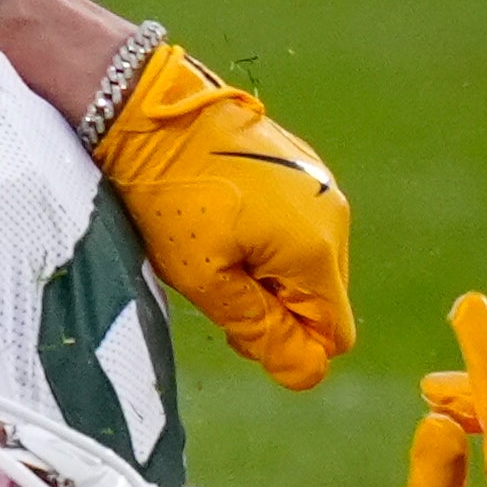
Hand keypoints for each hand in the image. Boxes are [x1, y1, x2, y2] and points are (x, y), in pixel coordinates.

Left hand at [90, 38, 354, 390]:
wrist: (150, 113)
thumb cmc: (171, 198)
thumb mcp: (205, 278)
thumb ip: (262, 329)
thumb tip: (308, 373)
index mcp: (317, 249)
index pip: (335, 333)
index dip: (293, 344)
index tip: (240, 327)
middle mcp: (334, 215)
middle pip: (322, 297)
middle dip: (277, 307)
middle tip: (215, 286)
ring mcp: (320, 184)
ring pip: (307, 261)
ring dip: (268, 270)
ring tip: (212, 245)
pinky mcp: (301, 164)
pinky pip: (298, 223)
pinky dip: (266, 236)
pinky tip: (221, 217)